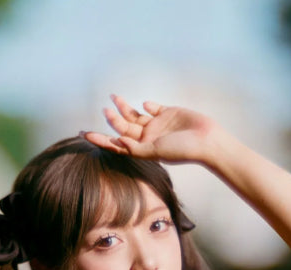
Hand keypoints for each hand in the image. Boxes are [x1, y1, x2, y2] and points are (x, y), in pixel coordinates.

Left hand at [83, 95, 218, 163]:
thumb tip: (118, 142)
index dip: (100, 139)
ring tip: (114, 97)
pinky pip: (153, 108)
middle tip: (104, 110)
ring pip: (135, 115)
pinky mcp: (168, 113)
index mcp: (142, 149)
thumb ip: (136, 148)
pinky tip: (144, 104)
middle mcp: (148, 137)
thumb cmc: (181, 150)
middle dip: (113, 119)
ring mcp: (158, 125)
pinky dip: (147, 105)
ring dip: (124, 107)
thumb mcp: (155, 152)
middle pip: (124, 127)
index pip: (116, 144)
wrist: (205, 140)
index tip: (84, 133)